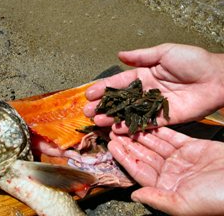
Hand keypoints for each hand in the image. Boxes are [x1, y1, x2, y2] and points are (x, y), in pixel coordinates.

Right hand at [84, 43, 223, 133]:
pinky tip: (116, 130)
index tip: (89, 93)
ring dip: (112, 118)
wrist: (217, 78)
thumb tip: (119, 54)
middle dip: (104, 106)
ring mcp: (154, 107)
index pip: (120, 82)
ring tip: (97, 121)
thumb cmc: (193, 61)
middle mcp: (146, 92)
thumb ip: (141, 56)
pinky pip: (144, 124)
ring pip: (129, 114)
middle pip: (121, 101)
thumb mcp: (164, 52)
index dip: (104, 88)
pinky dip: (130, 127)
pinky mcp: (164, 119)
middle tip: (88, 111)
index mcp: (145, 75)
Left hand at [108, 127, 223, 215]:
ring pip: (154, 143)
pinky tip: (145, 121)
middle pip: (143, 154)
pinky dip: (158, 129)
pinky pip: (170, 135)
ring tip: (124, 122)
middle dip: (128, 142)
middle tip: (113, 129)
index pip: (138, 170)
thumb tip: (134, 195)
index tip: (111, 144)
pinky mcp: (191, 146)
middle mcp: (170, 172)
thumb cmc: (217, 198)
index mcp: (165, 187)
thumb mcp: (183, 204)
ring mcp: (180, 158)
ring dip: (139, 133)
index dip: (124, 157)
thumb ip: (157, 198)